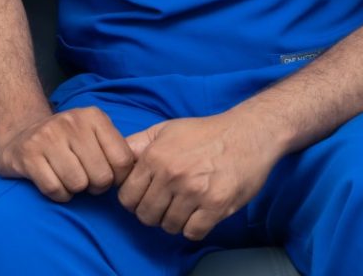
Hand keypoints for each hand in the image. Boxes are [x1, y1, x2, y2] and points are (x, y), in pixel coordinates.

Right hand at [0, 106, 134, 201]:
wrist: (20, 134)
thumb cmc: (67, 141)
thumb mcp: (93, 134)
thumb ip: (115, 148)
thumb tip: (137, 172)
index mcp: (92, 117)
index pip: (123, 160)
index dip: (117, 177)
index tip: (105, 173)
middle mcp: (70, 122)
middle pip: (102, 177)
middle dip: (95, 186)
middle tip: (84, 177)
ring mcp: (46, 137)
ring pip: (78, 184)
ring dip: (75, 189)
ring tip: (67, 177)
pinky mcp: (28, 155)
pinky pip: (56, 190)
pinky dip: (58, 194)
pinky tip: (53, 181)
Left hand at [117, 112, 282, 240]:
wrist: (248, 134)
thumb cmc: (205, 132)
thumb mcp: (164, 129)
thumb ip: (137, 144)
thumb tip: (115, 159)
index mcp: (155, 156)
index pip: (127, 196)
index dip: (133, 201)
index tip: (144, 199)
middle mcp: (171, 175)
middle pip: (146, 214)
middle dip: (152, 214)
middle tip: (163, 207)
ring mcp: (194, 191)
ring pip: (169, 226)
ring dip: (173, 222)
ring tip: (182, 209)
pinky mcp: (216, 205)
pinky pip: (193, 232)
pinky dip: (193, 229)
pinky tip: (198, 216)